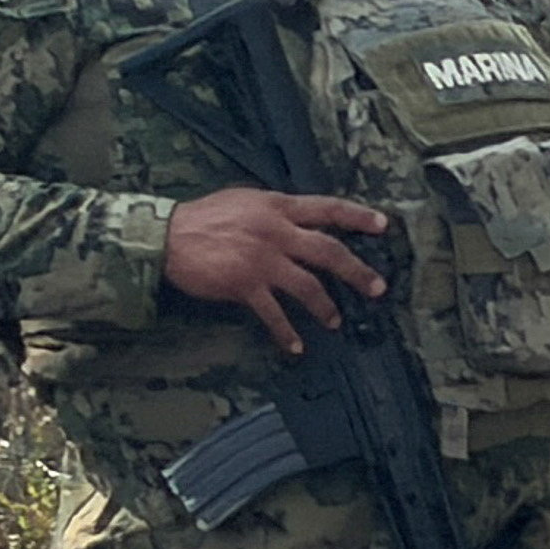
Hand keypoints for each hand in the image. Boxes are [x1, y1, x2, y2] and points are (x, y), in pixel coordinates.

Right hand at [163, 186, 391, 350]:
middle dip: (357, 271)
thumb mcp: (244, 201)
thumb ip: (275, 211)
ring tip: (335, 321)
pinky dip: (287, 333)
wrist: (165, 236)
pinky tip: (296, 347)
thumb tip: (298, 221)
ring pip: (309, 287)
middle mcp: (275, 231)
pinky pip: (274, 314)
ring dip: (326, 307)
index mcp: (277, 206)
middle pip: (329, 251)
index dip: (358, 216)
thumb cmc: (202, 218)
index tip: (384, 226)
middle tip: (377, 288)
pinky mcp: (245, 285)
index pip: (327, 208)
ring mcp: (262, 259)